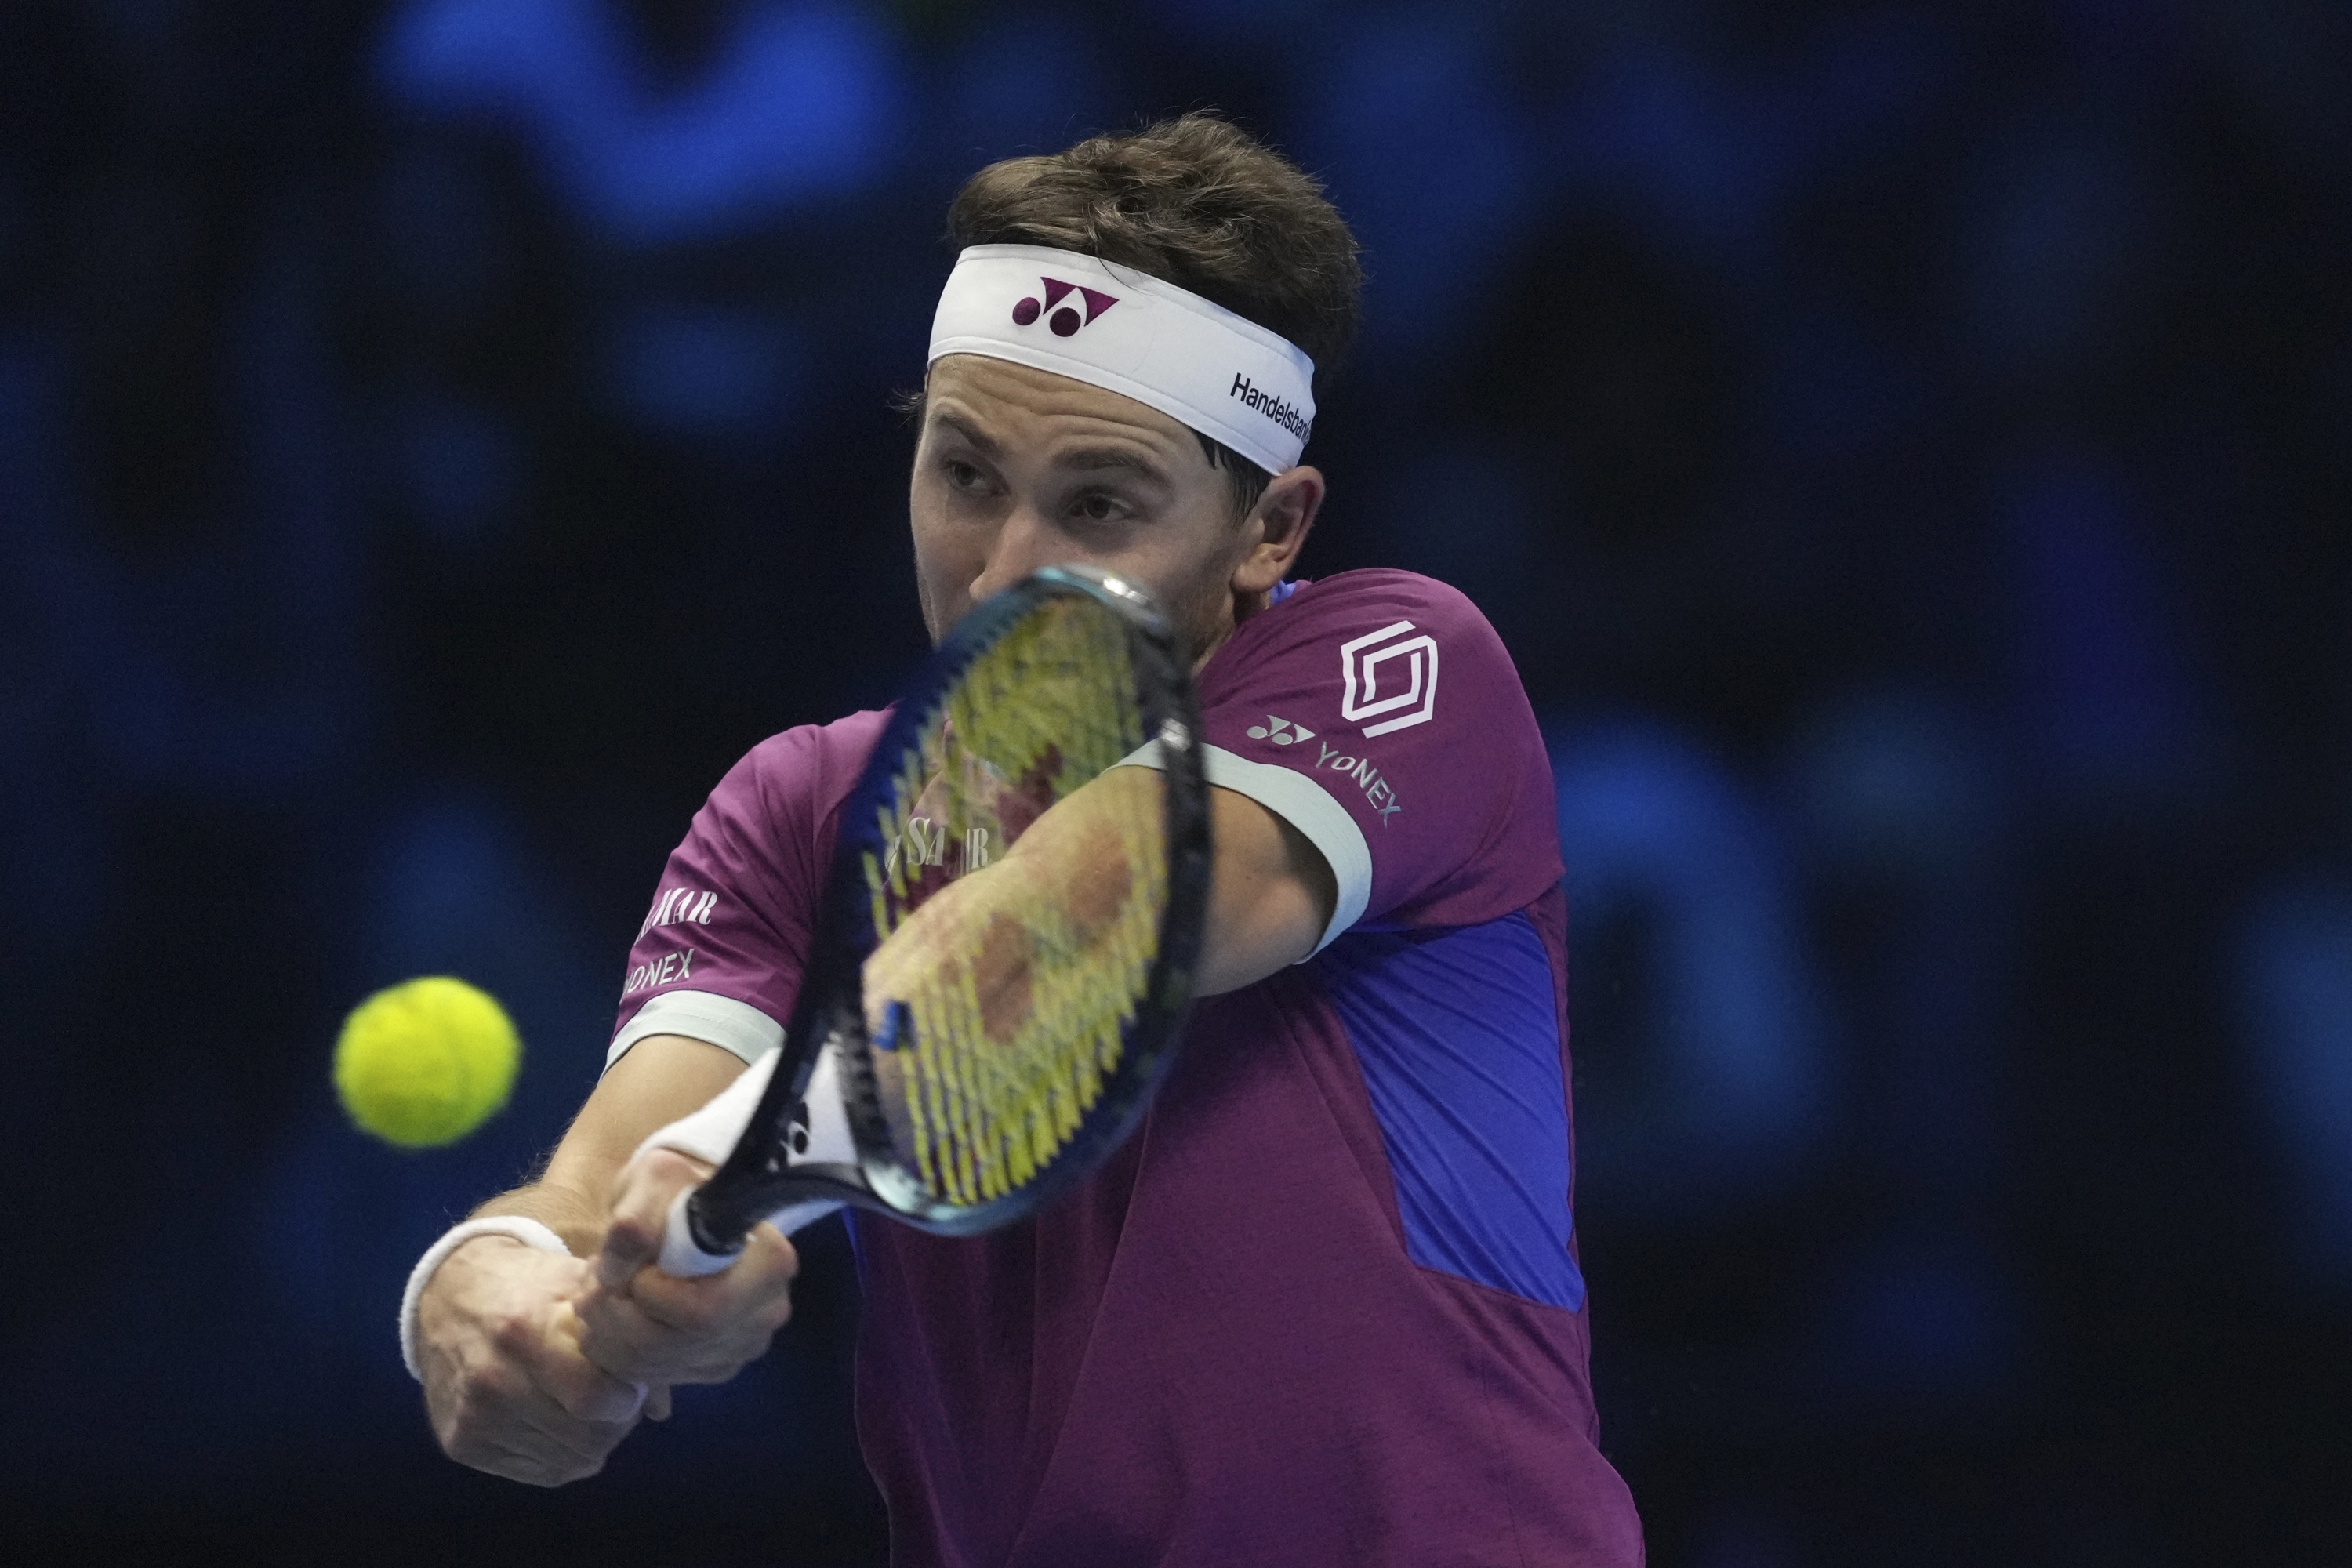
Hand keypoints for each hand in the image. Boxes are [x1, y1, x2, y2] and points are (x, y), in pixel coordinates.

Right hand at [415, 1236, 649, 1486]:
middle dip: (616, 1422)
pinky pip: (541, 1472)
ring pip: (568, 1461)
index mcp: (524, 1329)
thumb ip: (628, 1331)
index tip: (631, 1383)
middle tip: (616, 1397)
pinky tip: (559, 1419)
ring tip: (587, 1404)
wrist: (449, 1297)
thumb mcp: (581, 1286)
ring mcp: (473, 1417)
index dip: (625, 1396)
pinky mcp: (461, 1443)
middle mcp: (491, 1378)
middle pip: (585, 1437)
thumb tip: (661, 1404)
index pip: (593, 1396)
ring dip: (592, 1440)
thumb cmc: (532, 1288)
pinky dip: (563, 1453)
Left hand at [572, 1147, 799, 1390]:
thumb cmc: (676, 1190)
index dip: (649, 1294)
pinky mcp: (712, 1367)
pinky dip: (615, 1350)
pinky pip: (651, 1376)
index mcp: (770, 1264)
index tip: (625, 1260)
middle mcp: (765, 1314)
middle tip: (592, 1281)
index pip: (703, 1311)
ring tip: (594, 1292)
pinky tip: (613, 1313)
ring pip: (654, 1366)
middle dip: (615, 1317)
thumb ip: (637, 1216)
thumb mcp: (655, 1180)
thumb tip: (620, 1259)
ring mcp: (740, 1347)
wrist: (680, 1212)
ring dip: (605, 1333)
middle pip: (673, 1345)